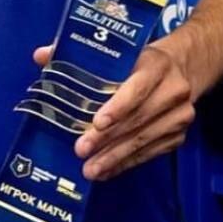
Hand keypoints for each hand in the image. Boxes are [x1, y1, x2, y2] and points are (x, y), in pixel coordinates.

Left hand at [31, 41, 194, 181]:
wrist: (183, 68)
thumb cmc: (139, 59)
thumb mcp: (118, 50)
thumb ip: (80, 54)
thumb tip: (40, 55)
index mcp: (156, 64)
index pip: (138, 87)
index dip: (118, 106)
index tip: (97, 123)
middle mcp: (173, 90)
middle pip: (138, 119)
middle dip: (107, 139)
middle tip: (81, 150)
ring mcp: (180, 116)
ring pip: (144, 140)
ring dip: (115, 157)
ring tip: (90, 169)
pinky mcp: (179, 136)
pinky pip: (150, 153)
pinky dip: (127, 164)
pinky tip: (107, 171)